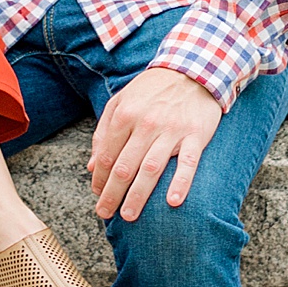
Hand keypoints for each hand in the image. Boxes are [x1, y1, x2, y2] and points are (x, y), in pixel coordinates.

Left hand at [87, 67, 217, 221]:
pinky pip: (188, 163)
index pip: (108, 155)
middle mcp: (146, 123)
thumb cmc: (151, 90)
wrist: (192, 70)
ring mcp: (172, 130)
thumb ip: (103, 132)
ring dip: (138, 195)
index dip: (100, 179)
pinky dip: (181, 183)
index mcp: (125, 115)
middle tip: (105, 213)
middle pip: (125, 166)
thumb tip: (92, 166)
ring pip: (151, 168)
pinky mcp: (195, 135)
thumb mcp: (120, 102)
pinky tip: (173, 202)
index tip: (97, 195)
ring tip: (128, 216)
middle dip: (112, 193)